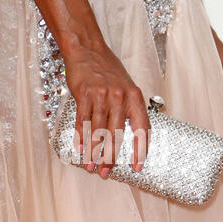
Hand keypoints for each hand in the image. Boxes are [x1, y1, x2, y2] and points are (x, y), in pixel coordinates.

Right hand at [64, 43, 150, 178]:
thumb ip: (130, 109)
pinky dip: (81, 138)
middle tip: (106, 172)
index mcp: (134, 96)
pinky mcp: (84, 95)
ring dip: (94, 152)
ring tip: (91, 166)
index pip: (141, 128)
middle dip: (111, 157)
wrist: (88, 50)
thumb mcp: (127, 86)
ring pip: (98, 131)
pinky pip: (82, 121)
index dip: (140, 150)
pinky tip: (81, 150)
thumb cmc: (108, 70)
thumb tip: (132, 135)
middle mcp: (119, 97)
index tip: (137, 166)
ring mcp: (101, 96)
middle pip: (116, 134)